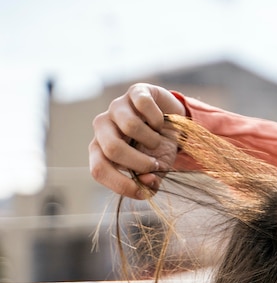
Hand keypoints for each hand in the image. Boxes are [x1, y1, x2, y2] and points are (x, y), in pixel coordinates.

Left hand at [88, 83, 185, 198]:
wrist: (173, 123)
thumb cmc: (157, 149)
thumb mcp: (155, 170)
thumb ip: (149, 182)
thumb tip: (149, 182)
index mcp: (101, 149)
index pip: (98, 170)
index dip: (121, 185)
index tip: (143, 191)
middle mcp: (103, 126)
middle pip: (112, 148)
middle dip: (140, 162)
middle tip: (154, 165)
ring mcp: (117, 107)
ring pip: (131, 127)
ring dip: (153, 140)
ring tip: (158, 141)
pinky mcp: (135, 91)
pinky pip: (145, 106)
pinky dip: (159, 120)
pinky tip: (161, 123)